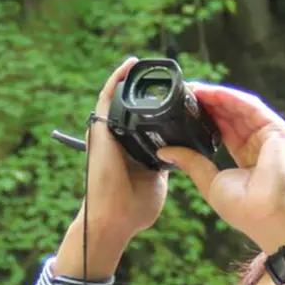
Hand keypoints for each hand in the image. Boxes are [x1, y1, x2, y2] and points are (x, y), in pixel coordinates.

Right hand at [54, 57, 168, 278]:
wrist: (115, 219)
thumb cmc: (135, 209)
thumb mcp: (158, 181)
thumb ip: (167, 163)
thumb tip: (182, 152)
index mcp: (133, 150)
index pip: (148, 122)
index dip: (165, 110)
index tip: (183, 99)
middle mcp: (118, 138)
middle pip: (136, 108)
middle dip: (153, 93)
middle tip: (174, 80)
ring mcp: (108, 132)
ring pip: (121, 99)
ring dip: (135, 81)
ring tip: (153, 67)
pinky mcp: (100, 128)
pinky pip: (107, 96)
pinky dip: (118, 79)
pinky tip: (132, 65)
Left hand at [156, 85, 284, 254]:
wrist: (263, 216)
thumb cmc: (241, 209)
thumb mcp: (208, 181)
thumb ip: (190, 162)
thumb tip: (163, 151)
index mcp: (245, 156)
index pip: (224, 129)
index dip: (204, 116)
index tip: (183, 106)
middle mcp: (259, 143)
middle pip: (231, 115)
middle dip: (209, 102)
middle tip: (185, 91)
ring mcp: (271, 136)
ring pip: (240, 107)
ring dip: (217, 96)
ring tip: (194, 90)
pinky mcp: (279, 131)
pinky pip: (252, 107)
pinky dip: (231, 98)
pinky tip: (212, 93)